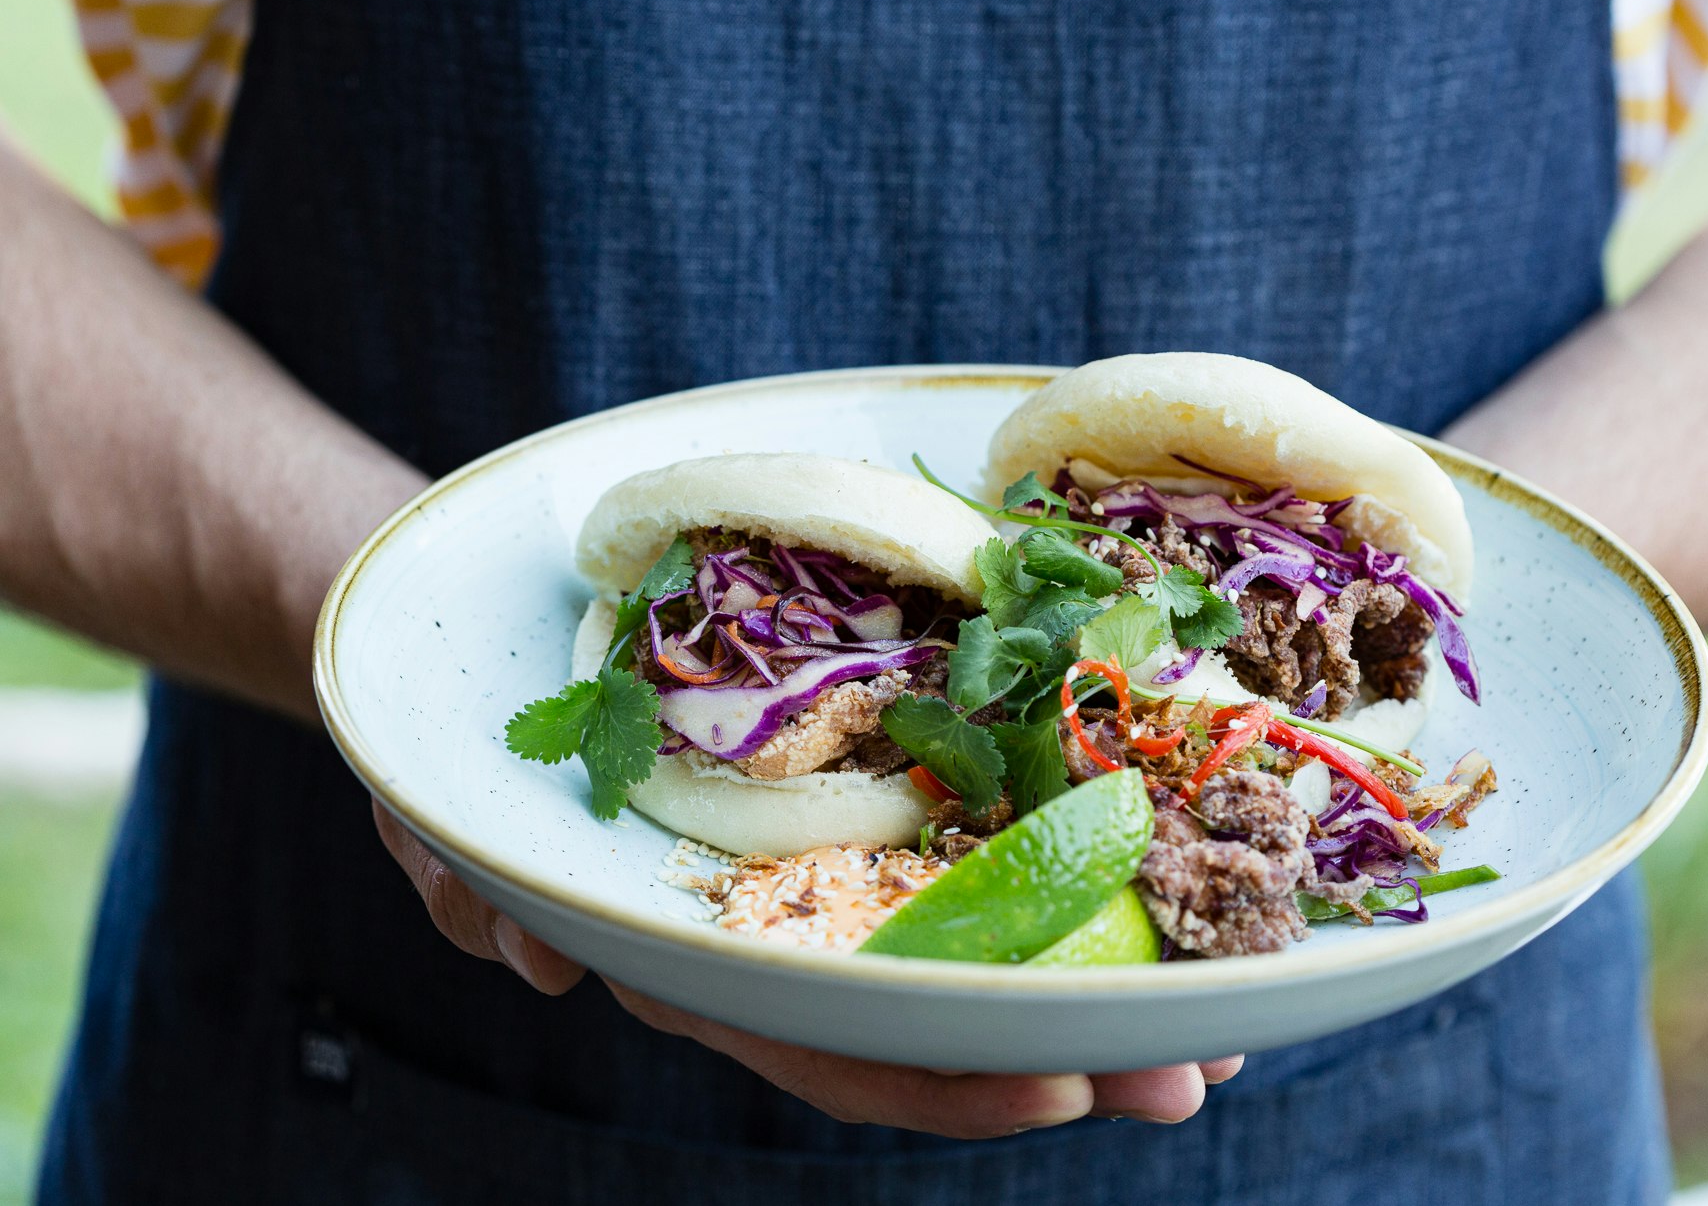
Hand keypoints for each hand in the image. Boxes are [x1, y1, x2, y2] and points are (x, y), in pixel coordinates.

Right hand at [373, 800, 1244, 1136]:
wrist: (490, 660)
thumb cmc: (470, 750)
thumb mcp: (440, 805)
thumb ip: (467, 880)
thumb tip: (526, 953)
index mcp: (699, 960)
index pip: (826, 1040)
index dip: (939, 1076)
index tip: (1057, 1088)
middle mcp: (783, 938)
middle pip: (937, 1022)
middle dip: (1068, 1056)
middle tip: (1195, 1075)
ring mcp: (830, 873)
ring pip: (975, 950)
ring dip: (1097, 983)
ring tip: (1226, 1005)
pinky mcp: (869, 795)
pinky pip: (973, 847)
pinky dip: (1065, 872)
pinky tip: (1157, 880)